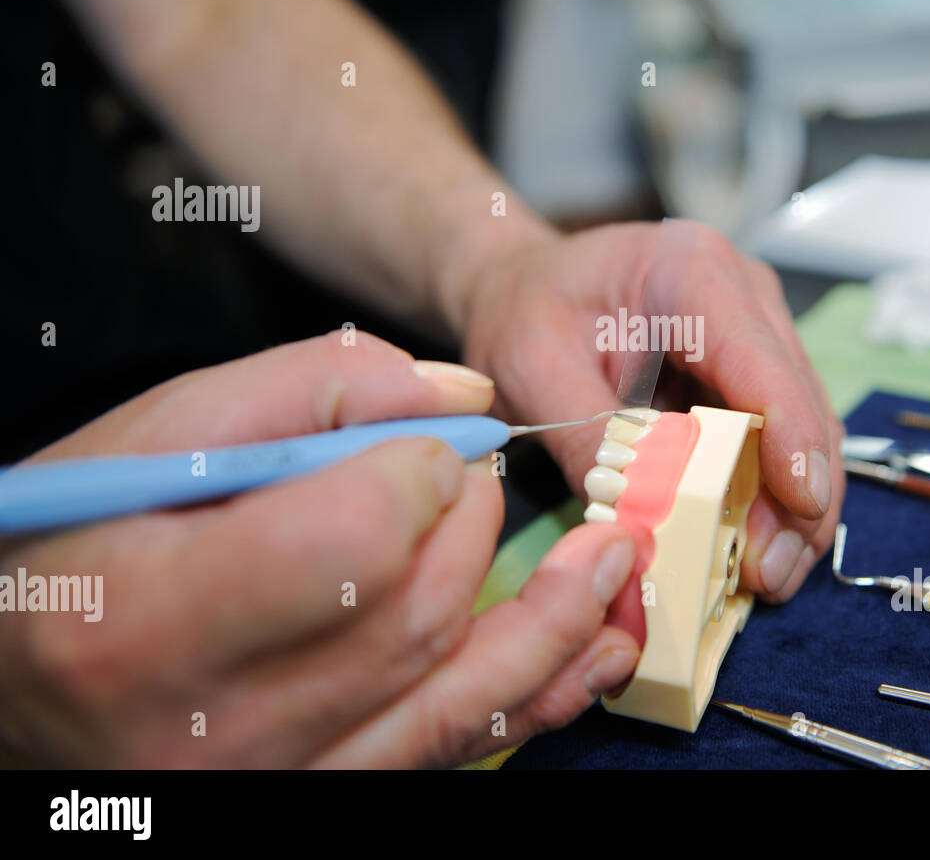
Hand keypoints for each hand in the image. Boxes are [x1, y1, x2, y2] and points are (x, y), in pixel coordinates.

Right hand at [0, 331, 639, 766]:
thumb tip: (460, 398)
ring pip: (454, 699)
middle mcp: (213, 730)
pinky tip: (591, 648)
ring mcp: (272, 783)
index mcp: (152, 619)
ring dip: (553, 620)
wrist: (23, 684)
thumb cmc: (74, 549)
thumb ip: (309, 390)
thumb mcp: (156, 438)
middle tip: (467, 476)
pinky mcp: (320, 799)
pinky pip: (451, 752)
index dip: (415, 476)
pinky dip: (535, 694)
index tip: (421, 448)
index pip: (349, 546)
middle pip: (413, 616)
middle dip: (472, 527)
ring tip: (612, 557)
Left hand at [462, 220, 845, 610]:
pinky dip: (773, 496)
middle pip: (798, 401)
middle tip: (770, 573)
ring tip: (768, 576)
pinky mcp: (753, 371)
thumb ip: (586, 440)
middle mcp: (743, 295)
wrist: (522, 288)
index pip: (760, 359)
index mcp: (691, 273)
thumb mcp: (533, 373)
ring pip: (803, 426)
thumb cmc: (525, 314)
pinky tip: (753, 549)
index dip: (790, 434)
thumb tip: (638, 524)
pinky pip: (780, 437)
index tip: (801, 506)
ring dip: (793, 506)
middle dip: (797, 493)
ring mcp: (757, 332)